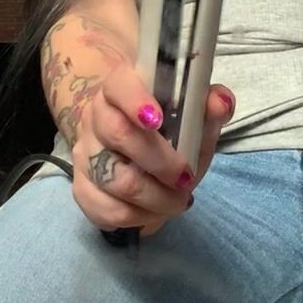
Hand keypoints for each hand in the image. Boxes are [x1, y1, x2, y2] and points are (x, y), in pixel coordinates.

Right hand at [71, 62, 234, 236]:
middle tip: (186, 178)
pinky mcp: (82, 188)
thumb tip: (220, 102)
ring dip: (155, 198)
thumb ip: (209, 106)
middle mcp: (96, 117)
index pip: (119, 85)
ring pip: (114, 180)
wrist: (135, 149)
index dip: (136, 101)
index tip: (159, 120)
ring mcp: (86, 154)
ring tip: (177, 200)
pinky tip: (155, 212)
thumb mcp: (193, 116)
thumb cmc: (169, 127)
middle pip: (117, 134)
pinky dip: (138, 217)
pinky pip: (105, 210)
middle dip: (160, 161)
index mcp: (121, 88)